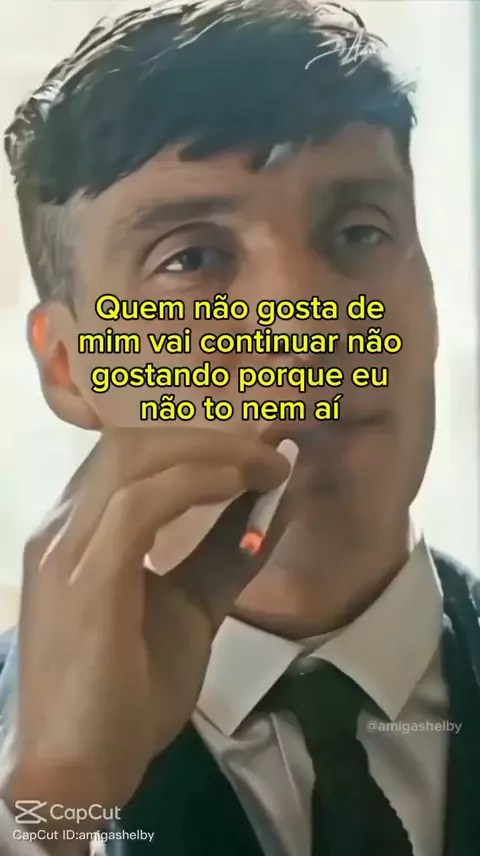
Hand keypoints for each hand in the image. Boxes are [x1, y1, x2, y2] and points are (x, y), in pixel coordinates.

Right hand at [3, 427, 288, 833]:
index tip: (259, 447)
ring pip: (133, 459)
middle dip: (207, 435)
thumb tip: (270, 505)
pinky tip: (240, 488)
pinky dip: (196, 484)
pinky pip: (139, 504)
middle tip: (269, 450)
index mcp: (80, 530)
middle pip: (131, 441)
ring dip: (209, 452)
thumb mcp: (189, 607)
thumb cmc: (128, 691)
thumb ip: (221, 554)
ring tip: (265, 467)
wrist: (80, 770)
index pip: (131, 454)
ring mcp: (66, 549)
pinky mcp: (84, 579)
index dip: (197, 439)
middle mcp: (64, 526)